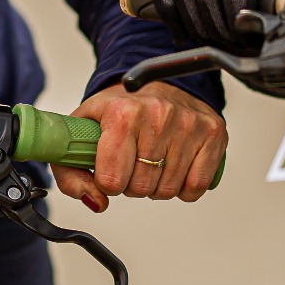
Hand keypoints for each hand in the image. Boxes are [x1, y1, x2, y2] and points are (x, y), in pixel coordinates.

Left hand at [51, 81, 225, 210]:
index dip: (107, 180)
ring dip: (157, 184)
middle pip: (140, 188)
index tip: (110, 167)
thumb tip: (96, 201)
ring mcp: (189, 123)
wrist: (156, 83)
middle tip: (133, 160)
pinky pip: (196, 186)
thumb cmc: (119, 108)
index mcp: (122, 112)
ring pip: (167, 190)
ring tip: (153, 158)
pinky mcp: (213, 132)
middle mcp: (158, 114)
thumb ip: (71, 173)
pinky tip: (175, 163)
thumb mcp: (82, 130)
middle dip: (132, 183)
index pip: (111, 180)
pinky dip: (184, 185)